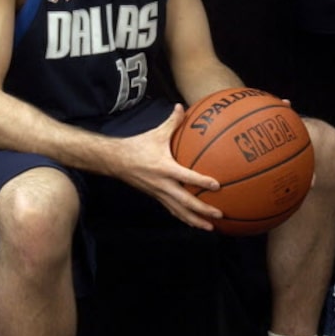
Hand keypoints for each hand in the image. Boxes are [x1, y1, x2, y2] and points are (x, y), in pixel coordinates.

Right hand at [110, 105, 223, 230]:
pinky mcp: (156, 197)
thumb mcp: (156, 133)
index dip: (202, 181)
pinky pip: (172, 210)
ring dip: (195, 221)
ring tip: (210, 228)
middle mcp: (162, 184)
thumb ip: (172, 122)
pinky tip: (194, 222)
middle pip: (185, 202)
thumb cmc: (136, 146)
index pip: (186, 177)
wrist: (115, 161)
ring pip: (179, 212)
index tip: (217, 185)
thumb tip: (182, 107)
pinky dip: (184, 217)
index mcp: (164, 168)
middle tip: (219, 215)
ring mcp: (158, 193)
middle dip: (203, 210)